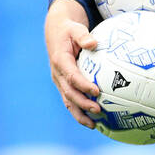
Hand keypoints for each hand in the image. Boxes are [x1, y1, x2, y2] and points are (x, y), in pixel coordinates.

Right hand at [45, 0, 100, 128]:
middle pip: (69, 93)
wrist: (55, 32)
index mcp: (60, 61)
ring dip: (80, 114)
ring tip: (94, 125)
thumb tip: (93, 43)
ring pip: (68, 101)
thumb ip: (83, 36)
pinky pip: (70, 101)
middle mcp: (58, 74)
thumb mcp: (75, 28)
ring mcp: (59, 82)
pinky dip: (79, 112)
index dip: (83, 85)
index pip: (71, 76)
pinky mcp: (63, 86)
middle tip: (98, 110)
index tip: (97, 91)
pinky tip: (93, 122)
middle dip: (83, 103)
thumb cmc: (69, 30)